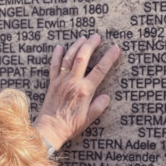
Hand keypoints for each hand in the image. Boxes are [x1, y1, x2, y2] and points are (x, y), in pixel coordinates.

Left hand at [33, 34, 119, 149]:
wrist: (50, 129)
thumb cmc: (70, 126)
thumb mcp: (89, 119)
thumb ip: (98, 106)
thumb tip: (106, 96)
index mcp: (84, 91)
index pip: (99, 70)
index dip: (108, 58)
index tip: (115, 48)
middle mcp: (73, 83)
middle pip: (82, 58)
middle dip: (90, 45)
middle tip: (97, 36)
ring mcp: (61, 81)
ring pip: (69, 58)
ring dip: (76, 46)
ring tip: (83, 38)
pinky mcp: (52, 83)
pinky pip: (54, 66)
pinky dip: (57, 55)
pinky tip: (60, 47)